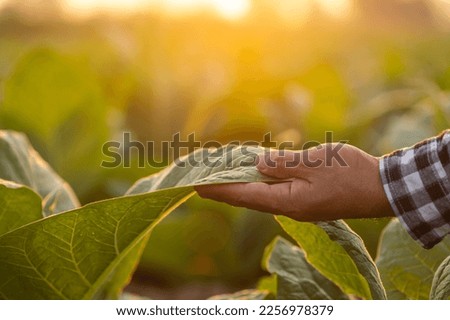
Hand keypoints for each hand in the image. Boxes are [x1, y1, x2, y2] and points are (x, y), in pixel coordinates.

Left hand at [195, 143, 394, 220]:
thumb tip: (256, 164)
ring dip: (240, 186)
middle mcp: (288, 208)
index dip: (218, 189)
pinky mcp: (306, 201)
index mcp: (286, 200)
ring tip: (221, 175)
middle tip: (201, 178)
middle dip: (224, 188)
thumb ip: (281, 163)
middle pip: (248, 198)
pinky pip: (275, 192)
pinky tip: (254, 175)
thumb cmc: (350, 174)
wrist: (381, 189)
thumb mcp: (313, 162)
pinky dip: (259, 183)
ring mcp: (298, 206)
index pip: (243, 195)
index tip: (195, 184)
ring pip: (261, 196)